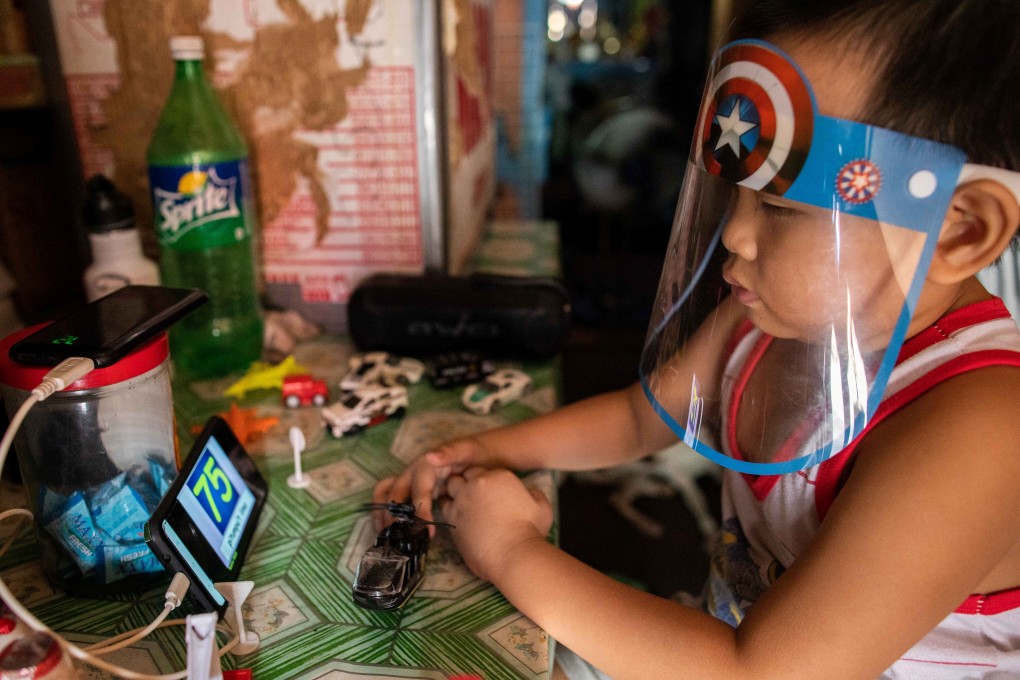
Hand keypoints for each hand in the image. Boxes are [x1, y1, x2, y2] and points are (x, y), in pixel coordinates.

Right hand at [372, 437, 493, 531]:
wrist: (479, 454)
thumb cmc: (474, 453)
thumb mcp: (467, 449)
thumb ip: (450, 452)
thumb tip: (430, 456)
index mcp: (425, 465)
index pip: (419, 490)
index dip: (421, 511)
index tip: (428, 532)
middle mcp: (413, 472)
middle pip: (394, 492)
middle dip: (392, 515)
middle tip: (396, 538)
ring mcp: (411, 480)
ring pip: (387, 494)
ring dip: (381, 513)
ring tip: (383, 536)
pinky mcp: (413, 489)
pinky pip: (395, 501)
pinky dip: (389, 514)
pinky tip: (391, 532)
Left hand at [441, 467, 552, 582]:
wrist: (513, 554)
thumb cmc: (530, 531)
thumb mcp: (543, 508)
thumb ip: (535, 495)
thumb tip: (530, 493)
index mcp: (500, 476)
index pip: (484, 470)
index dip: (485, 480)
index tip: (489, 491)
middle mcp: (478, 483)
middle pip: (465, 475)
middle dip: (468, 482)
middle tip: (475, 497)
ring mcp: (463, 499)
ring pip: (451, 487)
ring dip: (456, 493)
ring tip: (464, 505)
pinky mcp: (452, 517)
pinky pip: (444, 506)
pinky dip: (450, 509)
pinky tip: (458, 517)